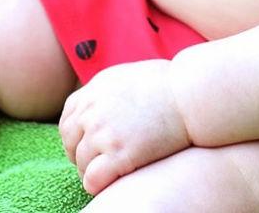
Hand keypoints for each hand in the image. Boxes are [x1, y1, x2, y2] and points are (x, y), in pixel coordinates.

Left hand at [59, 60, 190, 194]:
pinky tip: (112, 181)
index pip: (68, 118)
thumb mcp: (130, 75)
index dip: (76, 135)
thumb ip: (109, 90)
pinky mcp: (119, 154)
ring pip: (81, 163)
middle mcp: (93, 109)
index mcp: (95, 88)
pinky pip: (92, 179)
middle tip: (98, 161)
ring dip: (92, 170)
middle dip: (81, 154)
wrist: (190, 94)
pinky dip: (97, 184)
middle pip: (70, 141)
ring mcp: (104, 132)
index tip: (88, 144)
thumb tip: (105, 102)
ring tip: (110, 172)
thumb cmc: (170, 84)